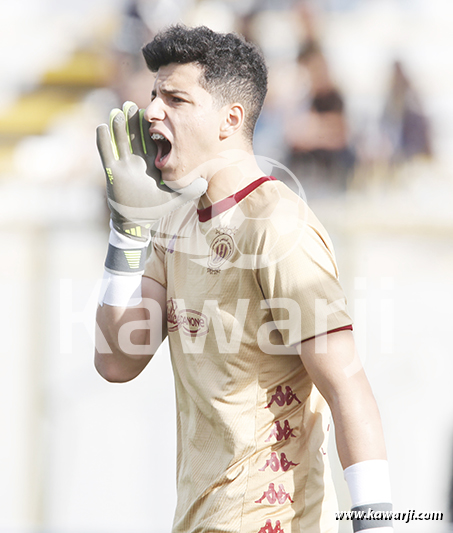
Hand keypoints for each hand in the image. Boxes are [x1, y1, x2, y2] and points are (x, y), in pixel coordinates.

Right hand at [96, 101, 206, 241]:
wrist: (136, 221)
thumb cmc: (155, 209)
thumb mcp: (175, 198)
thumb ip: (190, 190)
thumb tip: (205, 182)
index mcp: (151, 164)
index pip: (152, 142)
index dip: (151, 129)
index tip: (153, 114)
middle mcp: (137, 162)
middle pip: (135, 138)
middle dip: (133, 122)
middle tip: (131, 105)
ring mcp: (124, 166)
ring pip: (121, 142)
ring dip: (119, 128)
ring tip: (118, 112)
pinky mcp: (112, 173)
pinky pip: (107, 153)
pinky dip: (103, 141)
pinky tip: (102, 127)